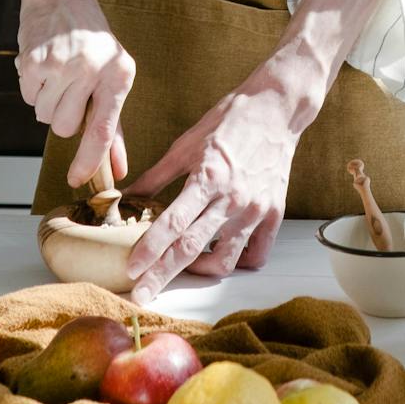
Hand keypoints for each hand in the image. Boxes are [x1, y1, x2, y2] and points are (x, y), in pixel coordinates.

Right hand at [15, 0, 134, 185]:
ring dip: (47, 102)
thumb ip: (114, 126)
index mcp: (119, 75)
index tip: (78, 180)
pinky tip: (44, 65)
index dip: (90, 159)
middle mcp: (92, 70)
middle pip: (66, 128)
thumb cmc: (93, 41)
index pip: (104, 129)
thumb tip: (118, 168)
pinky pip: (28, 98)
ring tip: (58, 73)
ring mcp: (61, 65)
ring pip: (44, 116)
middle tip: (70, 90)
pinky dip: (33, 88)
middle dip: (63, 118)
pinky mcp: (34, 61)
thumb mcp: (114, 76)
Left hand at [122, 69, 298, 302]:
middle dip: (163, 275)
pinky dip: (238, 261)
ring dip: (200, 271)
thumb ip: (157, 176)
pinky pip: (256, 254)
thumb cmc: (231, 120)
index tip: (132, 270)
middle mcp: (233, 198)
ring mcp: (256, 209)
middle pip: (192, 248)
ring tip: (184, 268)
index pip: (174, 223)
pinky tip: (222, 255)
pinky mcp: (274, 214)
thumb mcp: (186, 144)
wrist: (277, 109)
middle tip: (142, 294)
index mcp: (209, 177)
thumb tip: (128, 198)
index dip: (150, 249)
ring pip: (225, 259)